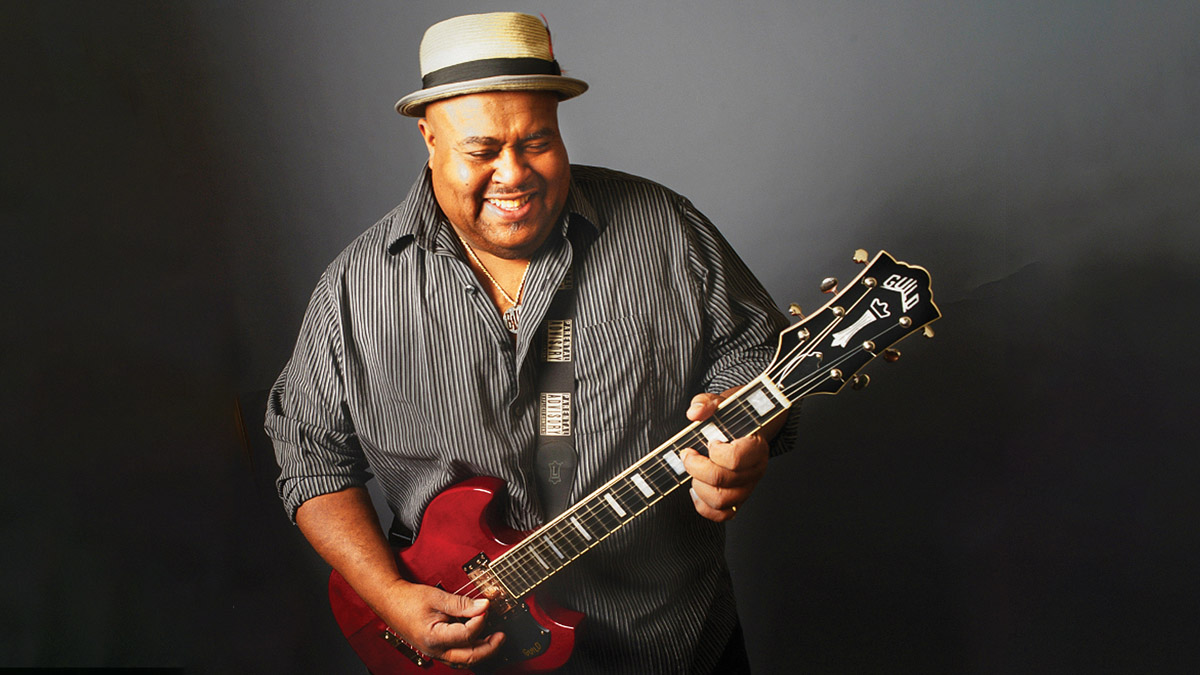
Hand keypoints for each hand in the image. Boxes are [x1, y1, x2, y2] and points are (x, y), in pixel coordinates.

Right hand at [376, 579, 504, 667]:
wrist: (390, 600)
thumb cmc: (408, 599)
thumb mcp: (437, 597)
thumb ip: (461, 604)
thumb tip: (483, 606)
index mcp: (434, 637)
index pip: (466, 635)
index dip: (480, 620)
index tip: (486, 607)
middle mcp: (434, 650)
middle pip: (469, 657)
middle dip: (489, 648)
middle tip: (501, 636)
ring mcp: (435, 652)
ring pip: (463, 661)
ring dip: (481, 652)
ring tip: (494, 640)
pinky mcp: (436, 649)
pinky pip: (457, 656)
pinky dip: (470, 650)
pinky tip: (479, 640)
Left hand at [681, 389, 769, 521]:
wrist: (750, 426)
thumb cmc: (736, 416)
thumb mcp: (723, 402)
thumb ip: (707, 403)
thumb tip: (694, 413)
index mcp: (756, 447)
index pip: (734, 459)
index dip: (715, 453)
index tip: (709, 442)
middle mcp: (755, 470)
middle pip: (723, 482)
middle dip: (696, 468)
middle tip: (688, 455)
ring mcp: (748, 486)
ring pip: (722, 501)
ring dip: (699, 487)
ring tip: (694, 471)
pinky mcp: (739, 498)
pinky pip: (723, 514)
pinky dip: (704, 507)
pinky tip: (696, 490)